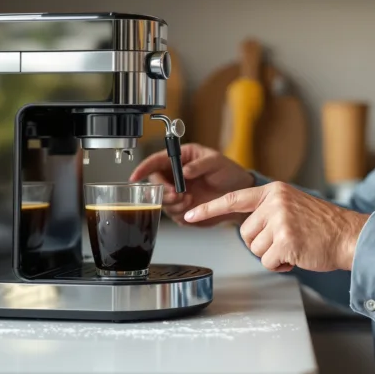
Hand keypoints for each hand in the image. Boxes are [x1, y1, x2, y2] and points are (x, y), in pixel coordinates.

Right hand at [129, 143, 254, 225]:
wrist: (239, 195)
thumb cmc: (228, 172)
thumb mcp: (216, 161)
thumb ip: (199, 164)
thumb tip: (184, 170)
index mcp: (179, 159)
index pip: (155, 162)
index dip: (143, 168)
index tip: (135, 177)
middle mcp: (174, 176)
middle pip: (154, 185)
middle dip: (163, 191)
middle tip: (178, 194)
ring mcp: (177, 193)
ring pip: (162, 202)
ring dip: (174, 203)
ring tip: (191, 199)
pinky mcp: (183, 209)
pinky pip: (173, 214)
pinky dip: (181, 212)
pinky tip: (193, 206)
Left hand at [183, 182, 368, 271]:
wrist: (349, 236)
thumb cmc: (322, 226)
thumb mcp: (292, 205)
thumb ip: (268, 210)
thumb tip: (245, 226)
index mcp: (273, 191)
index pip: (233, 199)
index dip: (208, 209)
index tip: (189, 215)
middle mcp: (274, 202)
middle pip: (245, 233)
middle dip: (262, 244)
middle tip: (286, 241)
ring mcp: (280, 220)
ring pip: (255, 249)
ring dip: (272, 255)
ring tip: (294, 246)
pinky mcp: (286, 240)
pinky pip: (267, 262)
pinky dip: (280, 266)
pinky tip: (297, 256)